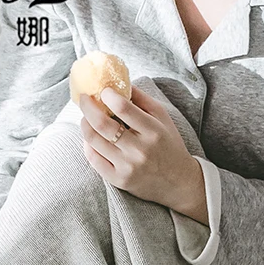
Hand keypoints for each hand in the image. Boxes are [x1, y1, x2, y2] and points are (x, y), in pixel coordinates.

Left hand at [80, 86, 208, 223]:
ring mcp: (128, 167)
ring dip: (85, 123)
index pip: (122, 107)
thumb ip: (141, 98)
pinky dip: (87, 144)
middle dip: (87, 106)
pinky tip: (90, 137)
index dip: (107, 95)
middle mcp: (139, 151)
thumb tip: (118, 82)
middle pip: (102, 124)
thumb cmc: (169, 145)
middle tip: (84, 99)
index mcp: (153, 131)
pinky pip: (93, 159)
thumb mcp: (162, 118)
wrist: (179, 183)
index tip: (103, 90)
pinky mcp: (119, 180)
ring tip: (86, 117)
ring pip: (93, 140)